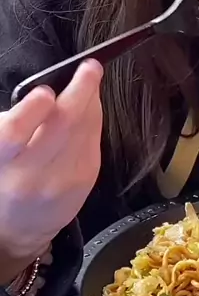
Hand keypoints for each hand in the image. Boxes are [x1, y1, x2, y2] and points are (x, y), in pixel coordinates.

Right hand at [0, 61, 102, 280]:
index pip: (15, 133)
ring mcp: (61, 181)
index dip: (32, 110)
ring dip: (92, 100)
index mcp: (2, 161)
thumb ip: (19, 119)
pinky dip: (94, 118)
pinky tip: (89, 107)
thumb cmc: (3, 173)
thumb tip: (51, 88)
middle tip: (90, 67)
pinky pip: (94, 140)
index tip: (45, 92)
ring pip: (85, 129)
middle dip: (81, 90)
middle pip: (63, 125)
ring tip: (89, 79)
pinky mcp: (84, 182)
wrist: (16, 229)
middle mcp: (31, 174)